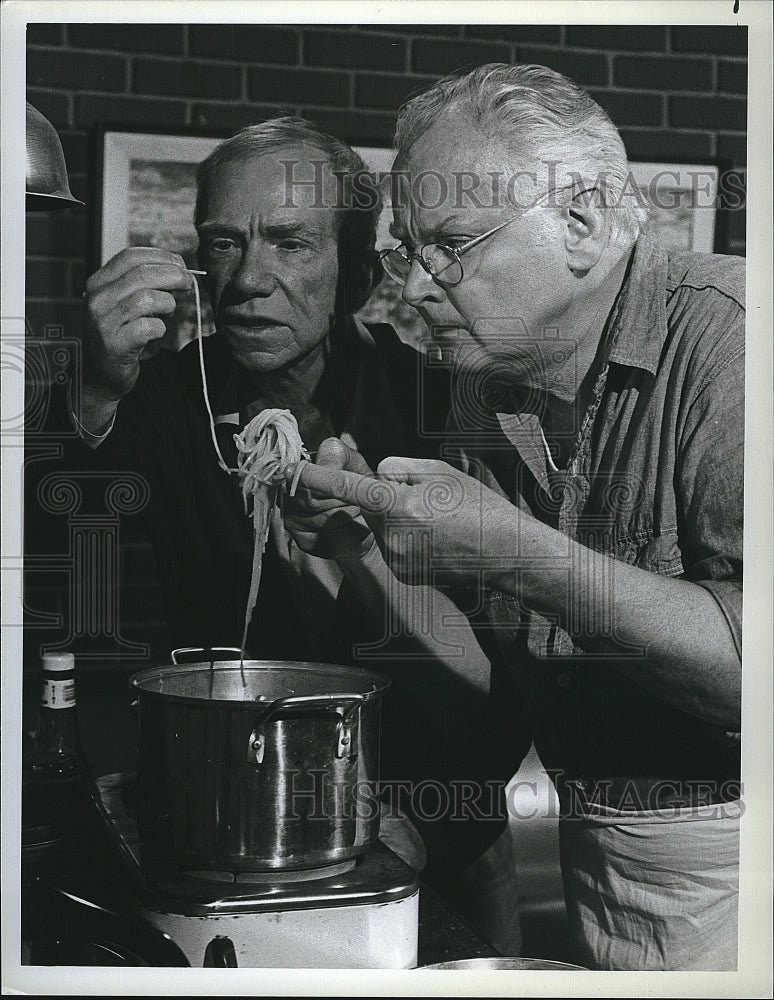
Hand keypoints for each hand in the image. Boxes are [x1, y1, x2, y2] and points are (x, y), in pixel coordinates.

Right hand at [83, 247, 196, 400]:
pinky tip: (155, 336)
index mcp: (99, 283)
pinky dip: (160, 330)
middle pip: (142, 275)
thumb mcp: (125, 304)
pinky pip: (150, 327)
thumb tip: (179, 270)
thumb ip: (144, 286)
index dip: (160, 257)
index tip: (180, 264)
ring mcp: (104, 322)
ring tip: (164, 316)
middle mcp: (98, 299)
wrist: (99, 375)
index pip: (131, 257)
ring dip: (166, 306)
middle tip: (188, 284)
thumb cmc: (120, 336)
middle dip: (173, 276)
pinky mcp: (116, 344)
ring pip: (148, 299)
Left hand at [287, 454, 520, 585]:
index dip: (315, 477)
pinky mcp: (402, 573)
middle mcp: (391, 537)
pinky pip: (389, 543)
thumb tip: (372, 474)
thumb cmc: (478, 507)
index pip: (346, 487)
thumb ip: (396, 467)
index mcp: (399, 506)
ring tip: (436, 519)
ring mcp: (395, 559)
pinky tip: (434, 538)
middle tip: (425, 497)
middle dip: (384, 495)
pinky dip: (403, 536)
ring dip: (395, 516)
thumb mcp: (438, 471)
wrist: (505, 552)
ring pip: (378, 524)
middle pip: (368, 504)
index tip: (292, 470)